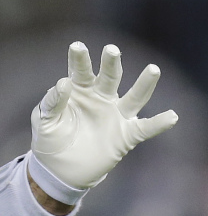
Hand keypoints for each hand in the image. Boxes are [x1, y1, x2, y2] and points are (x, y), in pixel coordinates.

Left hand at [30, 42, 177, 190]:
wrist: (60, 168)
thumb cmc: (50, 138)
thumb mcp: (44, 119)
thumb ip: (52, 101)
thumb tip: (63, 82)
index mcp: (78, 90)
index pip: (80, 71)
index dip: (79, 59)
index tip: (77, 46)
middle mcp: (100, 98)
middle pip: (109, 77)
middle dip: (111, 63)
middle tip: (111, 50)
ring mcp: (115, 115)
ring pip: (134, 97)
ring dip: (144, 84)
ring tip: (153, 69)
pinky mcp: (126, 135)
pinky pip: (145, 128)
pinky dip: (159, 123)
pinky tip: (172, 116)